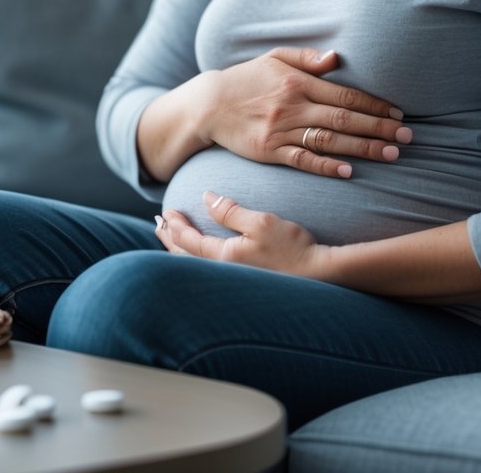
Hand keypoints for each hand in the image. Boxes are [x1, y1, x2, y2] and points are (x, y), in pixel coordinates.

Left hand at [154, 191, 330, 278]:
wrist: (321, 274)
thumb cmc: (294, 247)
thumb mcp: (262, 222)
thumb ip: (231, 211)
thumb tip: (206, 198)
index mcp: (224, 258)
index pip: (188, 242)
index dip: (175, 225)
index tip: (166, 211)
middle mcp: (224, 273)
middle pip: (186, 257)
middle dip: (170, 239)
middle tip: (159, 224)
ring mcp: (234, 280)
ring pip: (196, 266)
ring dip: (180, 250)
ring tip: (172, 237)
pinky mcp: (245, 282)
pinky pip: (209, 269)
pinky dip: (196, 258)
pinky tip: (202, 252)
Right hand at [199, 48, 411, 178]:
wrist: (209, 104)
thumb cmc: (248, 79)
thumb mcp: (275, 58)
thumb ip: (308, 58)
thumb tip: (337, 57)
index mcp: (298, 83)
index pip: (345, 96)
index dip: (374, 105)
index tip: (398, 114)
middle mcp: (293, 106)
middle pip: (343, 120)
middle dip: (379, 128)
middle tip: (407, 138)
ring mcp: (280, 130)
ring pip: (329, 141)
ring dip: (362, 148)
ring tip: (391, 154)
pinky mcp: (269, 151)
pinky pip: (301, 160)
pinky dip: (325, 166)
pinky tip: (348, 171)